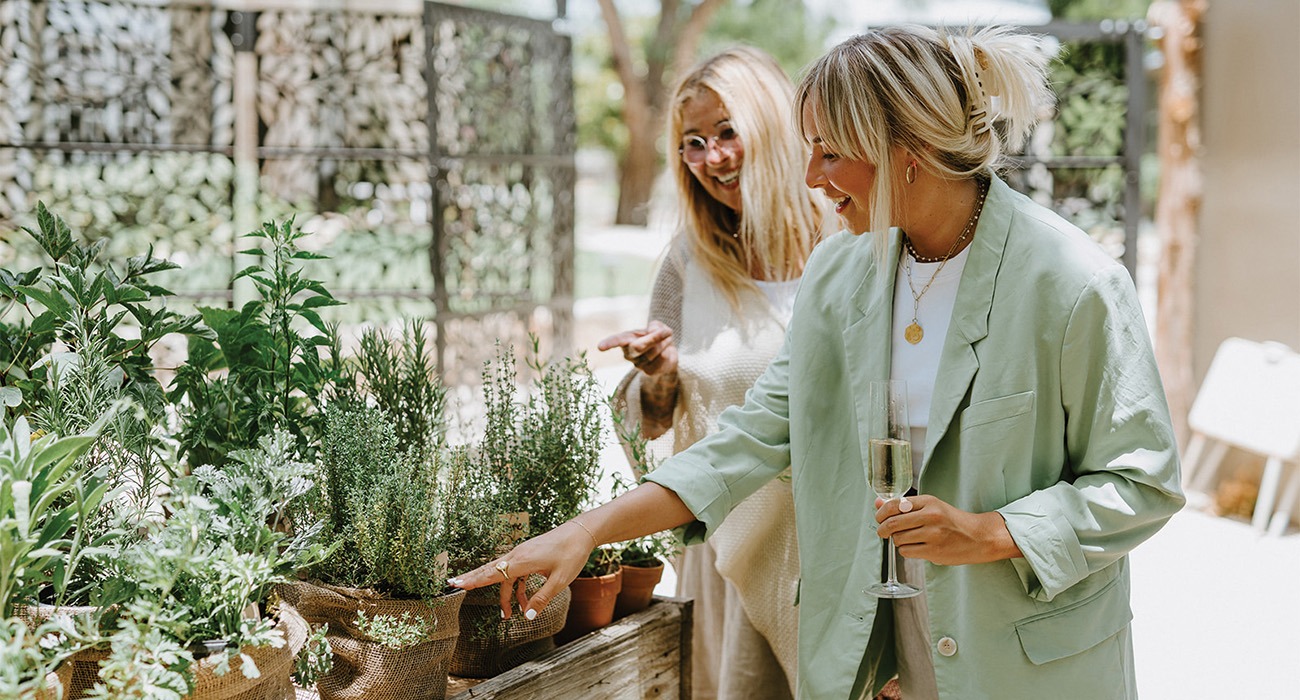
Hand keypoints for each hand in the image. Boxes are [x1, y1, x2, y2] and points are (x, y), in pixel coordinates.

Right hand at [447, 521, 594, 620]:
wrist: (581, 533)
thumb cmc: (571, 554)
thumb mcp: (560, 581)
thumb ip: (541, 599)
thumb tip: (526, 617)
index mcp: (522, 561)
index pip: (492, 573)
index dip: (474, 581)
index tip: (457, 584)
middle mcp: (518, 555)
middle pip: (490, 570)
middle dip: (473, 579)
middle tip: (453, 585)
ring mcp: (522, 553)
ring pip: (503, 573)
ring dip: (504, 594)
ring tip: (507, 615)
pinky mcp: (528, 554)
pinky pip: (515, 572)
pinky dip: (516, 587)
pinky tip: (523, 601)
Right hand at [597, 320, 677, 375]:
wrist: (667, 353)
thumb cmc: (657, 336)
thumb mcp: (657, 326)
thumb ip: (656, 326)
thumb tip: (654, 333)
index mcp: (626, 339)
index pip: (616, 340)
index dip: (608, 343)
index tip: (600, 347)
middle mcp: (628, 353)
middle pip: (639, 347)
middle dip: (654, 338)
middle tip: (668, 331)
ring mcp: (637, 364)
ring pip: (654, 351)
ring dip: (665, 343)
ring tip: (667, 340)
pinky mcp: (649, 372)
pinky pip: (661, 360)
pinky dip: (668, 353)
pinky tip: (666, 352)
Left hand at [873, 495, 1021, 565]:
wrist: (979, 537)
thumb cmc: (952, 522)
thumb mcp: (931, 507)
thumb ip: (904, 506)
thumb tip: (878, 503)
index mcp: (929, 502)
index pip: (894, 505)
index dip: (881, 513)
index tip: (879, 518)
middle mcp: (931, 516)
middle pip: (892, 523)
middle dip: (883, 529)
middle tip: (883, 532)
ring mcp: (933, 534)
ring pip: (898, 539)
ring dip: (898, 541)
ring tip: (909, 539)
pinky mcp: (934, 551)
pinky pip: (907, 552)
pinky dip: (906, 551)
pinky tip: (916, 547)